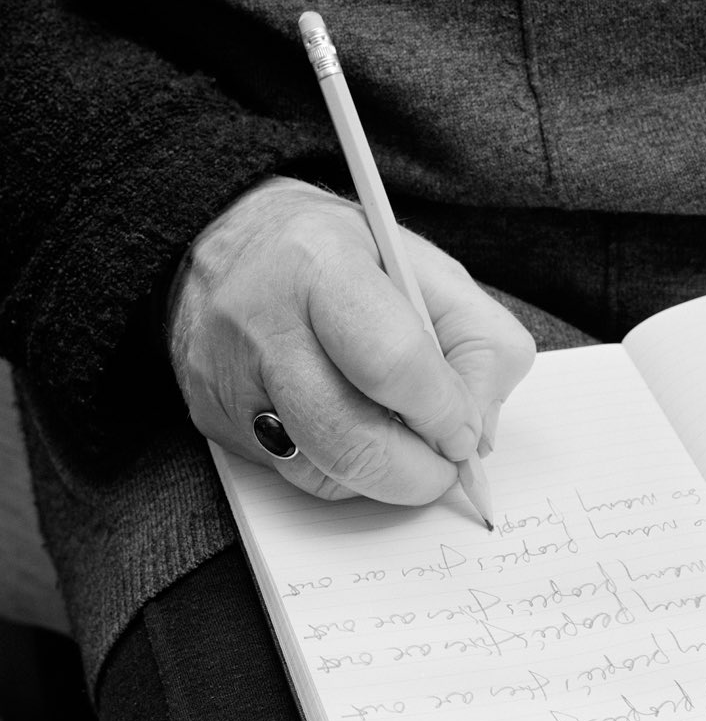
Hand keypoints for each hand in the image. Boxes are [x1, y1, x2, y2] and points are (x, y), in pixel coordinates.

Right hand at [169, 177, 535, 504]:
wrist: (227, 242)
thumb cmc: (336, 254)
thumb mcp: (424, 267)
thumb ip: (476, 341)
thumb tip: (475, 433)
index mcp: (321, 266)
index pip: (393, 363)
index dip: (444, 412)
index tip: (464, 430)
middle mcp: (263, 327)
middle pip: (348, 439)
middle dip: (417, 473)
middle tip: (444, 464)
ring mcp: (228, 381)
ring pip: (320, 473)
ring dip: (381, 478)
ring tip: (401, 442)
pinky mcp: (214, 421)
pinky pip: (294, 476)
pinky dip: (341, 472)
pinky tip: (352, 432)